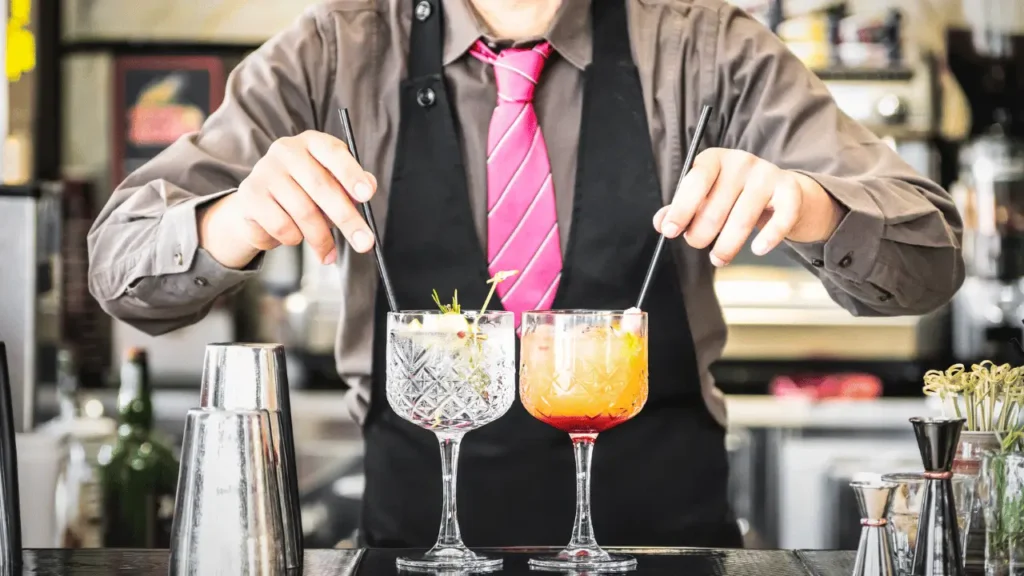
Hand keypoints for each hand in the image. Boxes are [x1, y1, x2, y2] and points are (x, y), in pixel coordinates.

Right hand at [199, 130, 377, 268]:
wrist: (260, 207)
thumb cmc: (303, 192)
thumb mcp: (331, 184)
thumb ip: (351, 184)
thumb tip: (369, 185)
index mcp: (312, 142)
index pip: (333, 153)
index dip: (351, 174)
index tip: (367, 195)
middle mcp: (286, 151)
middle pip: (321, 187)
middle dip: (347, 219)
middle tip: (364, 243)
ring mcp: (265, 171)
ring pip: (303, 212)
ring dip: (321, 238)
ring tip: (327, 252)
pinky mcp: (250, 195)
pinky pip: (282, 225)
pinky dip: (294, 238)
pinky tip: (294, 237)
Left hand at [653, 148, 843, 266]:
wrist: (781, 190)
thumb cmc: (735, 194)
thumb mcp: (705, 195)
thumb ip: (681, 208)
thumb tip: (661, 223)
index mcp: (715, 159)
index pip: (695, 182)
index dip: (681, 209)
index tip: (670, 231)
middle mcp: (741, 162)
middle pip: (716, 207)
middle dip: (701, 234)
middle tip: (697, 244)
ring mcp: (767, 175)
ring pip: (742, 219)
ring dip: (727, 246)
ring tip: (719, 258)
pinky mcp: (790, 191)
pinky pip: (780, 219)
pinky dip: (769, 237)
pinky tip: (758, 249)